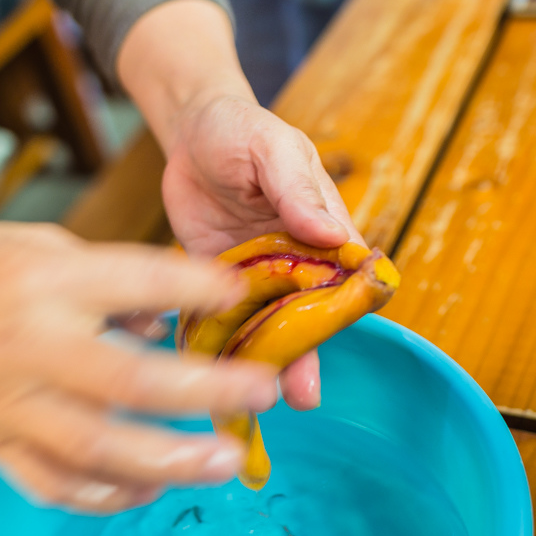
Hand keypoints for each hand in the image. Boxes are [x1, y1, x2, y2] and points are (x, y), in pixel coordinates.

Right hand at [0, 223, 278, 513]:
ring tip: (226, 460)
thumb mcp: (30, 246)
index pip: (141, 282)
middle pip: (130, 380)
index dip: (202, 287)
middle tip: (263, 395)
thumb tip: (165, 316)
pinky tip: (147, 488)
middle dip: (207, 391)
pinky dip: (108, 493)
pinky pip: (56, 483)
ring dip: (170, 460)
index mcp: (43, 281)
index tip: (247, 292)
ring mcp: (11, 403)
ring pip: (99, 447)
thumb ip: (104, 279)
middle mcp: (31, 344)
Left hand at [162, 92, 363, 409]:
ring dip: (260, 364)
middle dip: (304, 356)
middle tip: (302, 395)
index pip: (342, 277)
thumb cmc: (242, 131)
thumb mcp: (273, 148)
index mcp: (321, 231)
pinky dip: (210, 347)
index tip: (336, 336)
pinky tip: (203, 379)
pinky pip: (214, 318)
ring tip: (255, 405)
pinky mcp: (212, 281)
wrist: (192, 131)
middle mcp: (292, 263)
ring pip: (261, 327)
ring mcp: (251, 277)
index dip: (341, 309)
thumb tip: (333, 234)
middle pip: (304, 316)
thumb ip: (298, 190)